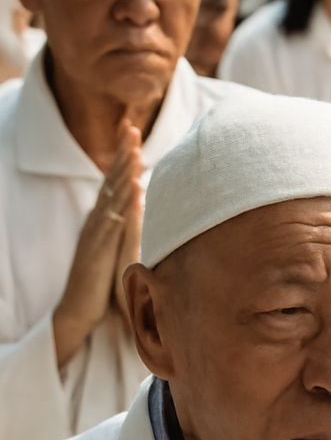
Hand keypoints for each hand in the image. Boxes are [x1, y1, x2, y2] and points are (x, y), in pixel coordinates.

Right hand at [53, 120, 142, 368]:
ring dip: (123, 172)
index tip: (132, 133)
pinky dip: (124, 204)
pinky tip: (134, 188)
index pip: (113, 181)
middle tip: (131, 127)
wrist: (78, 312)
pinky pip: (112, 222)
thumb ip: (128, 227)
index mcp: (101, 220)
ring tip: (135, 149)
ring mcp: (95, 235)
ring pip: (110, 197)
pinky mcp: (97, 250)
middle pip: (109, 181)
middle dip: (121, 153)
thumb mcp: (118, 249)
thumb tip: (143, 206)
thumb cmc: (101, 282)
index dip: (122, 157)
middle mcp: (96, 222)